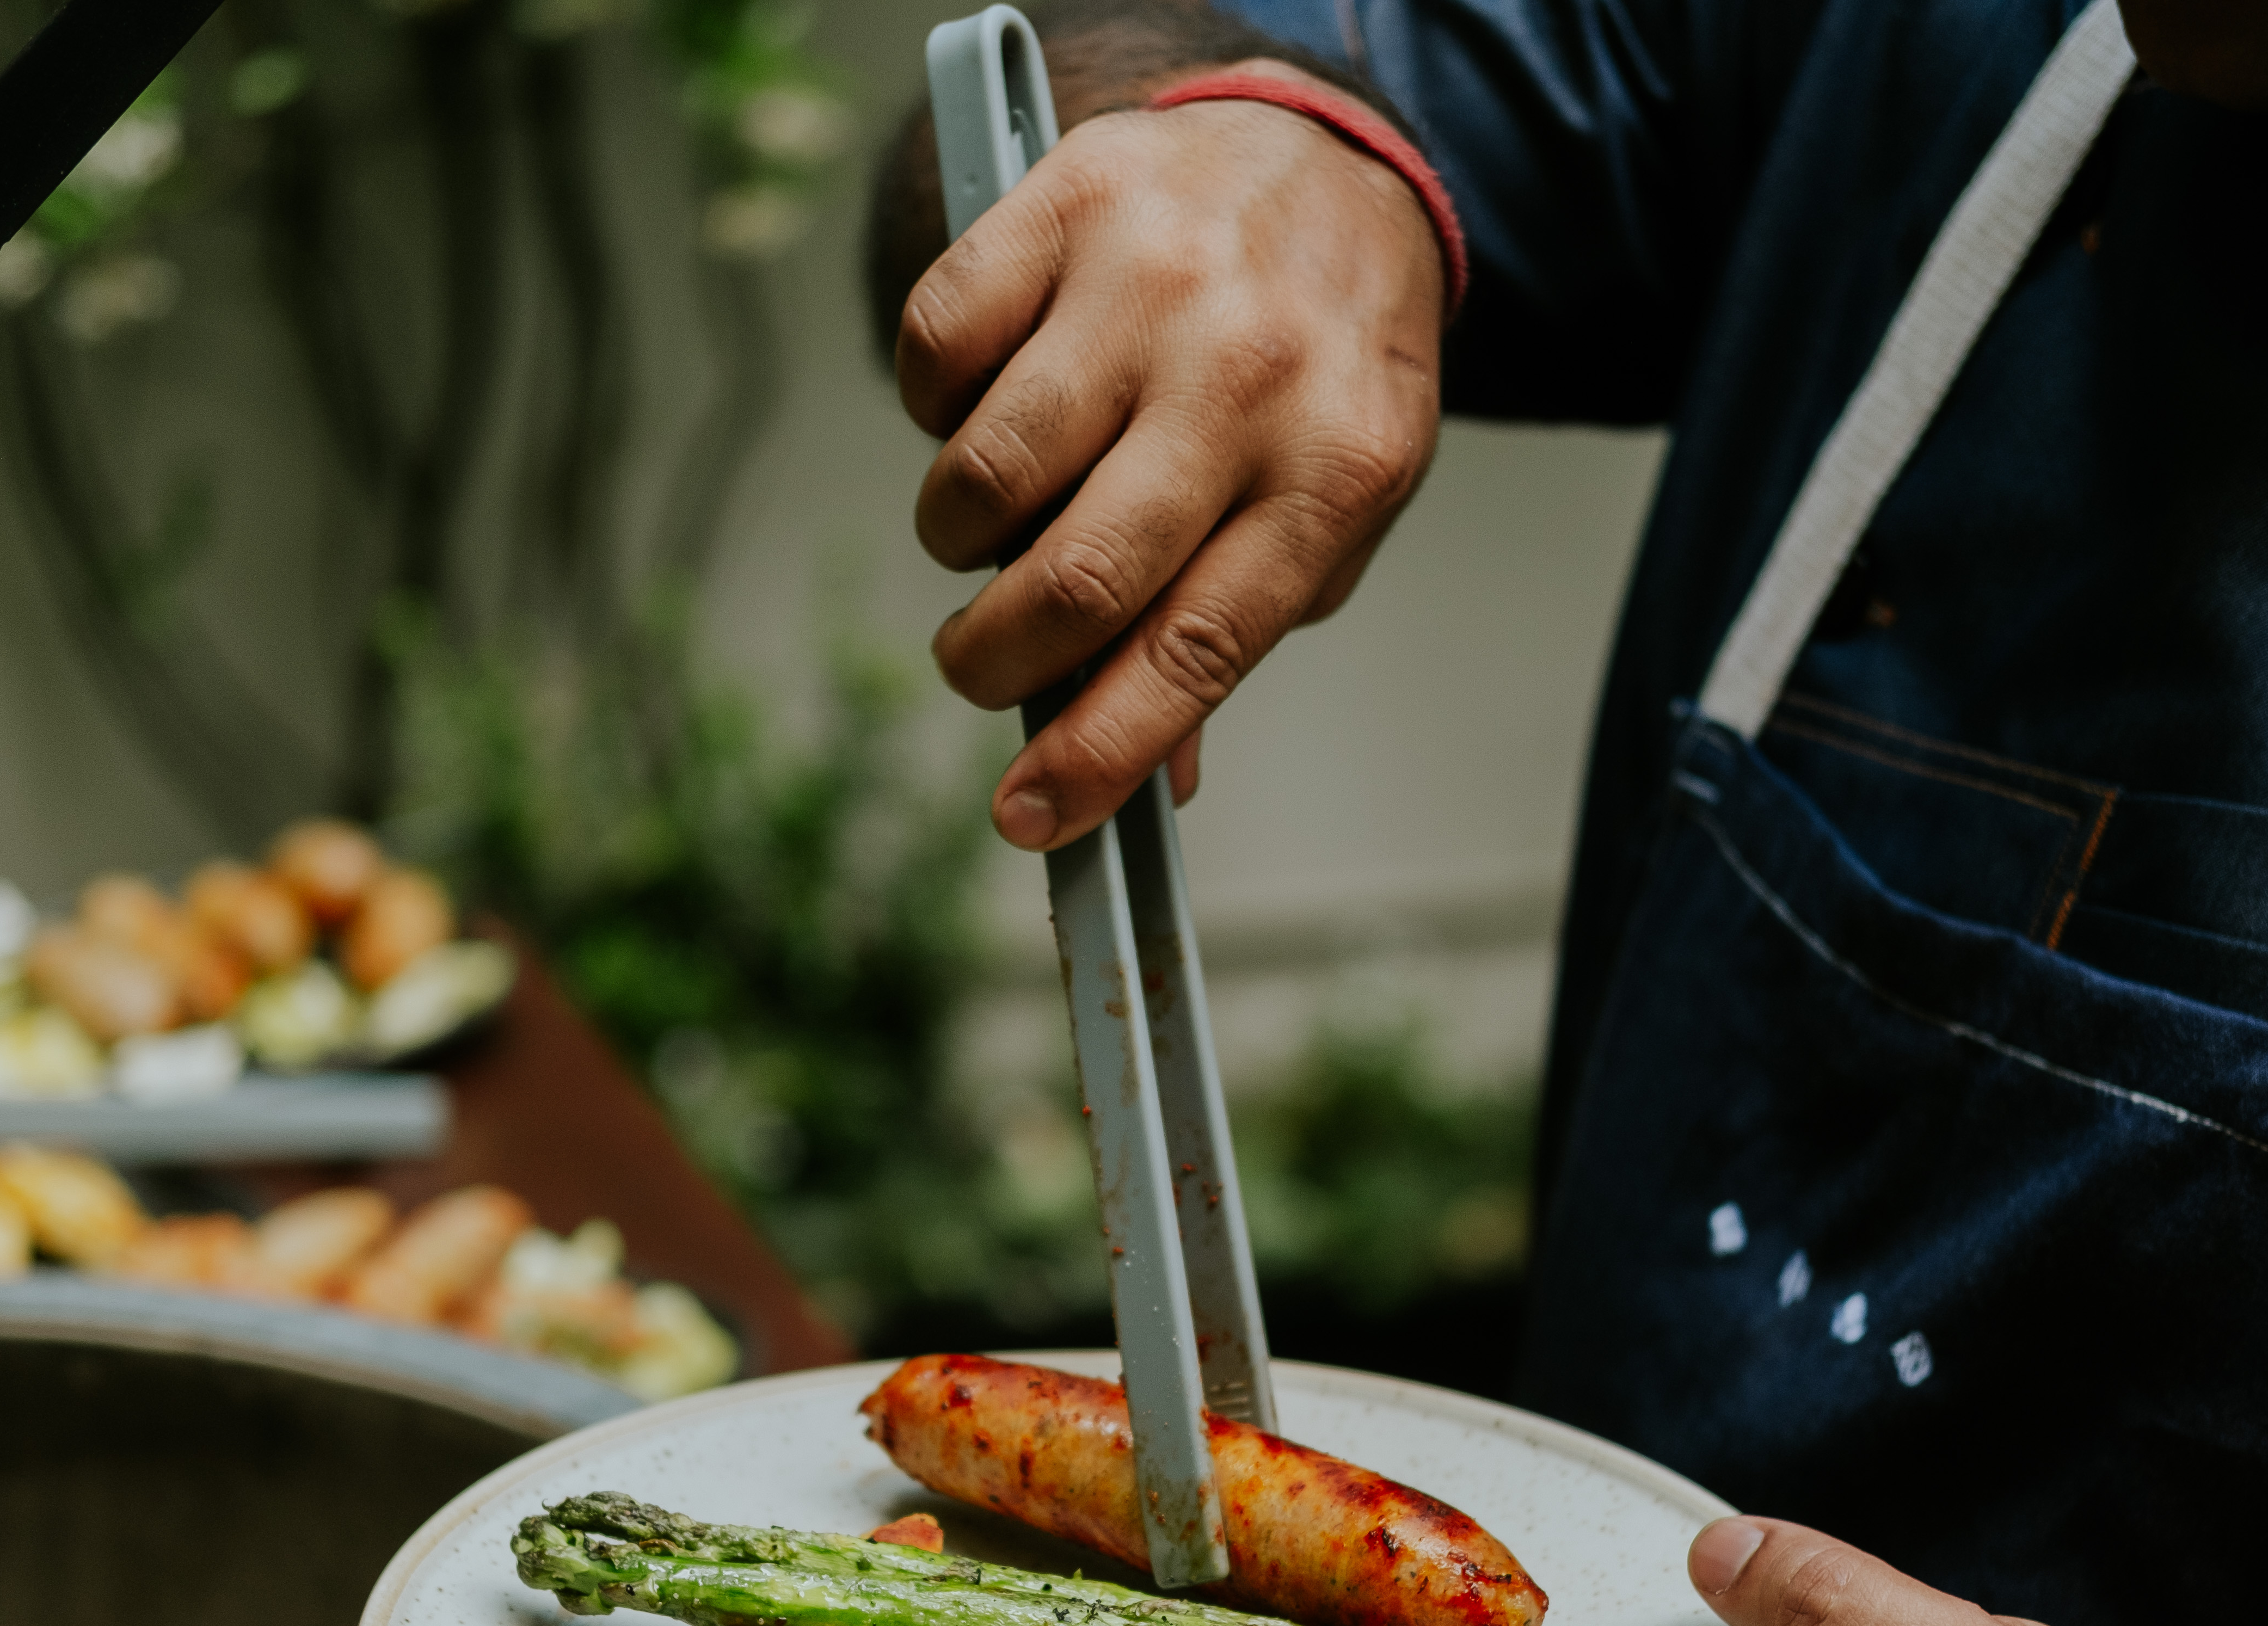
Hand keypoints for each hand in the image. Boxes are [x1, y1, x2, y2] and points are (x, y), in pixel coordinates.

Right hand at [895, 63, 1444, 848]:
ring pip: (987, 473)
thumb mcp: (1330, 507)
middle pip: (1078, 577)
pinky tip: (987, 401)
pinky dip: (935, 408)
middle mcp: (1246, 376)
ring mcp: (1153, 282)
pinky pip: (937, 348)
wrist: (1331, 165)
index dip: (1098, 755)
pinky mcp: (1065, 203)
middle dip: (993, 661)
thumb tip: (1145, 785)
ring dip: (957, 534)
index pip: (1195, 652)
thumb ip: (1236, 629)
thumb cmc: (1322, 367)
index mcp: (1332, 475)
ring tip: (993, 518)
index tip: (1026, 818)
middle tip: (976, 665)